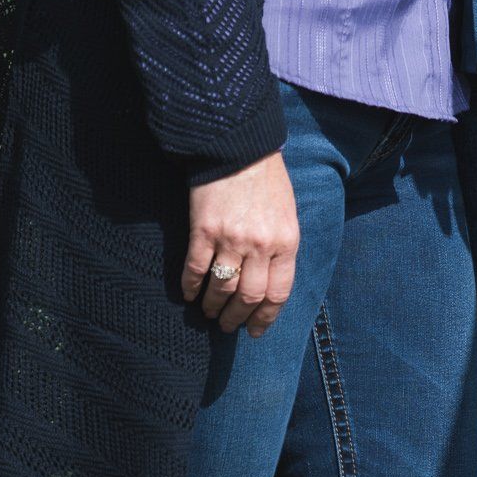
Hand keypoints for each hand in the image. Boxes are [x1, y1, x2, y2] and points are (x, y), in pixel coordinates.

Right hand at [182, 149, 298, 336]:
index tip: (255, 331)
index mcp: (286, 242)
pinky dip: (191, 287)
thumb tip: (269, 282)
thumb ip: (281, 247)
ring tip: (209, 312)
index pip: (277, 293)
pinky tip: (189, 294)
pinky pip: (195, 270)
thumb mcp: (287, 213)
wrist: (239, 145)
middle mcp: (260, 246)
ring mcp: (231, 239)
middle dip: (236, 319)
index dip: (265, 317)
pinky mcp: (203, 231)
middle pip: (248, 298)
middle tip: (228, 326)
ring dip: (213, 307)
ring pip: (221, 289)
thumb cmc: (267, 179)